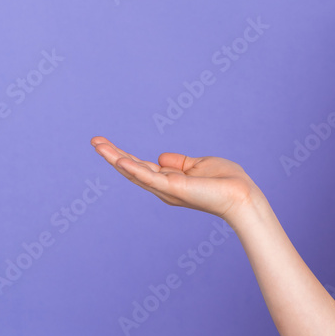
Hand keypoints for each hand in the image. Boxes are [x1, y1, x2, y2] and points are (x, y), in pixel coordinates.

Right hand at [90, 136, 258, 220]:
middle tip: (93, 141)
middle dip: (112, 155)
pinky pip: (149, 178)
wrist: (241, 194)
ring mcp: (167, 189)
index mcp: (169, 180)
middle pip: (132, 170)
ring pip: (135, 173)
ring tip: (98, 145)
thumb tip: (160, 157)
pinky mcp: (173, 189)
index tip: (105, 144)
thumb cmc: (225, 181)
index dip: (123, 156)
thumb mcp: (198, 165)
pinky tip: (119, 160)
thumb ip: (179, 162)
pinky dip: (133, 169)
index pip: (141, 167)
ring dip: (115, 159)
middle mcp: (163, 187)